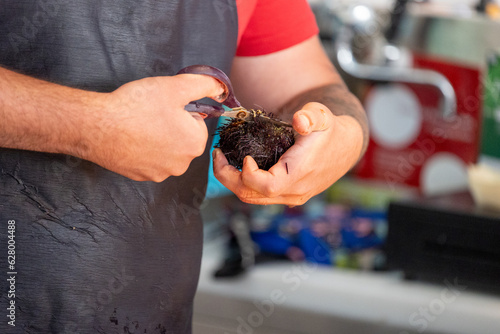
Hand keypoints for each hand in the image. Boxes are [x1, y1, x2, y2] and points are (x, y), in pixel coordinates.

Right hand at [80, 74, 223, 181]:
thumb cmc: (136, 106)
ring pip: (166, 149)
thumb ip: (204, 85)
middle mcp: (182, 164)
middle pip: (182, 138)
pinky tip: (130, 139)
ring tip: (139, 126)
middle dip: (170, 125)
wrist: (97, 126)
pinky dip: (142, 150)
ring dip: (157, 138)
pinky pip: (149, 160)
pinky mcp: (141, 176)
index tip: (164, 106)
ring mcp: (161, 173)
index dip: (181, 110)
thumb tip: (221, 88)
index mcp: (195, 143)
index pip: (196, 122)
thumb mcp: (176, 87)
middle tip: (150, 114)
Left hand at [213, 102, 363, 205]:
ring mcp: (291, 196)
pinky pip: (260, 195)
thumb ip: (311, 117)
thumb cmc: (330, 130)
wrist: (346, 146)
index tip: (245, 156)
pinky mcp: (288, 195)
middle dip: (228, 178)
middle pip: (251, 195)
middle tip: (217, 156)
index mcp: (299, 175)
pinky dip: (245, 183)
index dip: (248, 174)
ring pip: (253, 198)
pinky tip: (239, 166)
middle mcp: (294, 192)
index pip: (266, 186)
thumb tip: (300, 120)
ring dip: (233, 181)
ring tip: (223, 160)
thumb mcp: (322, 117)